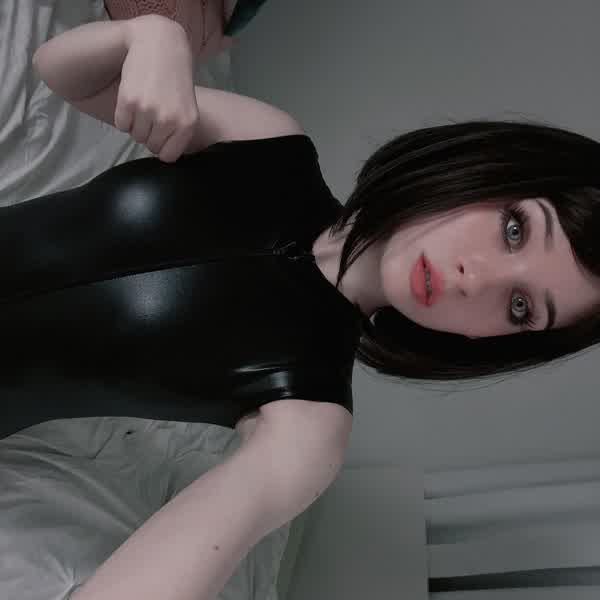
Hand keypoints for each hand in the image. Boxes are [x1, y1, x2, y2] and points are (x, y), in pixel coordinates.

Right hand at [116, 16, 199, 162]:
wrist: (160, 44)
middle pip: (151, 146)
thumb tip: (162, 155)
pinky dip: (123, 116)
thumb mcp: (187, 108)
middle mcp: (169, 120)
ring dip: (136, 125)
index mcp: (187, 125)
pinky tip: (132, 98)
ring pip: (135, 136)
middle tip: (153, 111)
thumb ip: (178, 132)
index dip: (163, 146)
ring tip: (145, 103)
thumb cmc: (175, 79)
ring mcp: (148, 111)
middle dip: (149, 134)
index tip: (162, 133)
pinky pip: (121, 125)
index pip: (168, 156)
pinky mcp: (128, 101)